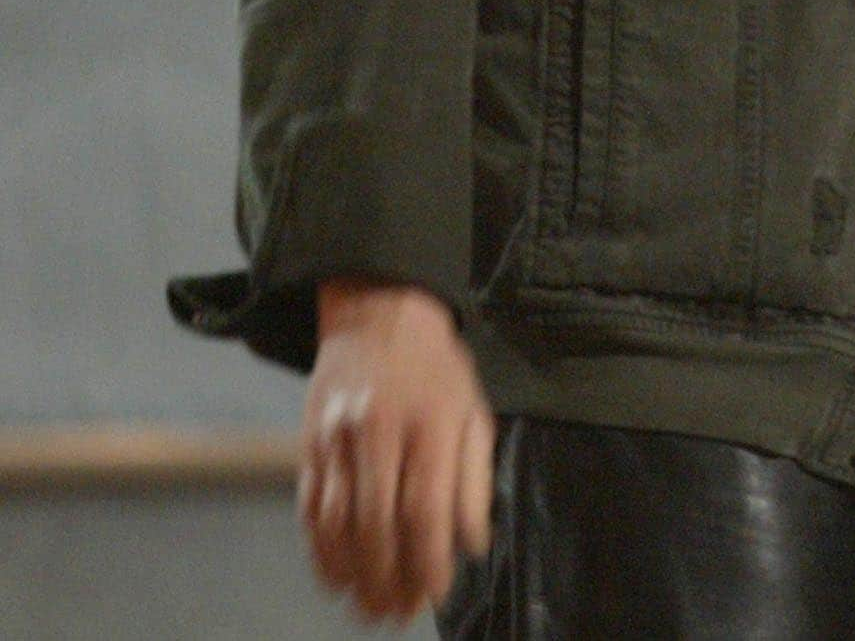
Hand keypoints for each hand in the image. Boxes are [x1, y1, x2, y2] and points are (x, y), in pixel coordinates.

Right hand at [301, 279, 495, 621]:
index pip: (426, 505)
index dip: (428, 556)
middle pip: (378, 522)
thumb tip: (471, 544)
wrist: (376, 315)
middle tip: (397, 614)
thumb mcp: (474, 411)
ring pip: (337, 522)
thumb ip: (474, 479)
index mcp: (432, 422)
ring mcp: (337, 439)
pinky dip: (320, 551)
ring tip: (368, 606)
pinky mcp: (308, 446)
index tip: (435, 592)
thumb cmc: (435, 369)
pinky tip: (335, 577)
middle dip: (388, 577)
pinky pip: (309, 509)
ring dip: (352, 573)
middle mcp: (380, 432)